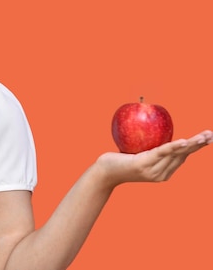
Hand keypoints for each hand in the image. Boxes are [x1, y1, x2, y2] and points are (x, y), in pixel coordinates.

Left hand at [96, 130, 212, 187]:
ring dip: (192, 144)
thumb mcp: (135, 154)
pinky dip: (174, 146)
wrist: (103, 173)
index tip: (206, 138)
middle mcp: (161, 174)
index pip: (181, 157)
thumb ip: (146, 148)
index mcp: (162, 173)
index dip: (195, 147)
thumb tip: (153, 130)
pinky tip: (184, 141)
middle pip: (183, 156)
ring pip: (176, 154)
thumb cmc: (117, 161)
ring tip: (205, 137)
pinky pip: (162, 152)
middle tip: (212, 135)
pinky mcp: (144, 165)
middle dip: (199, 145)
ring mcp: (153, 170)